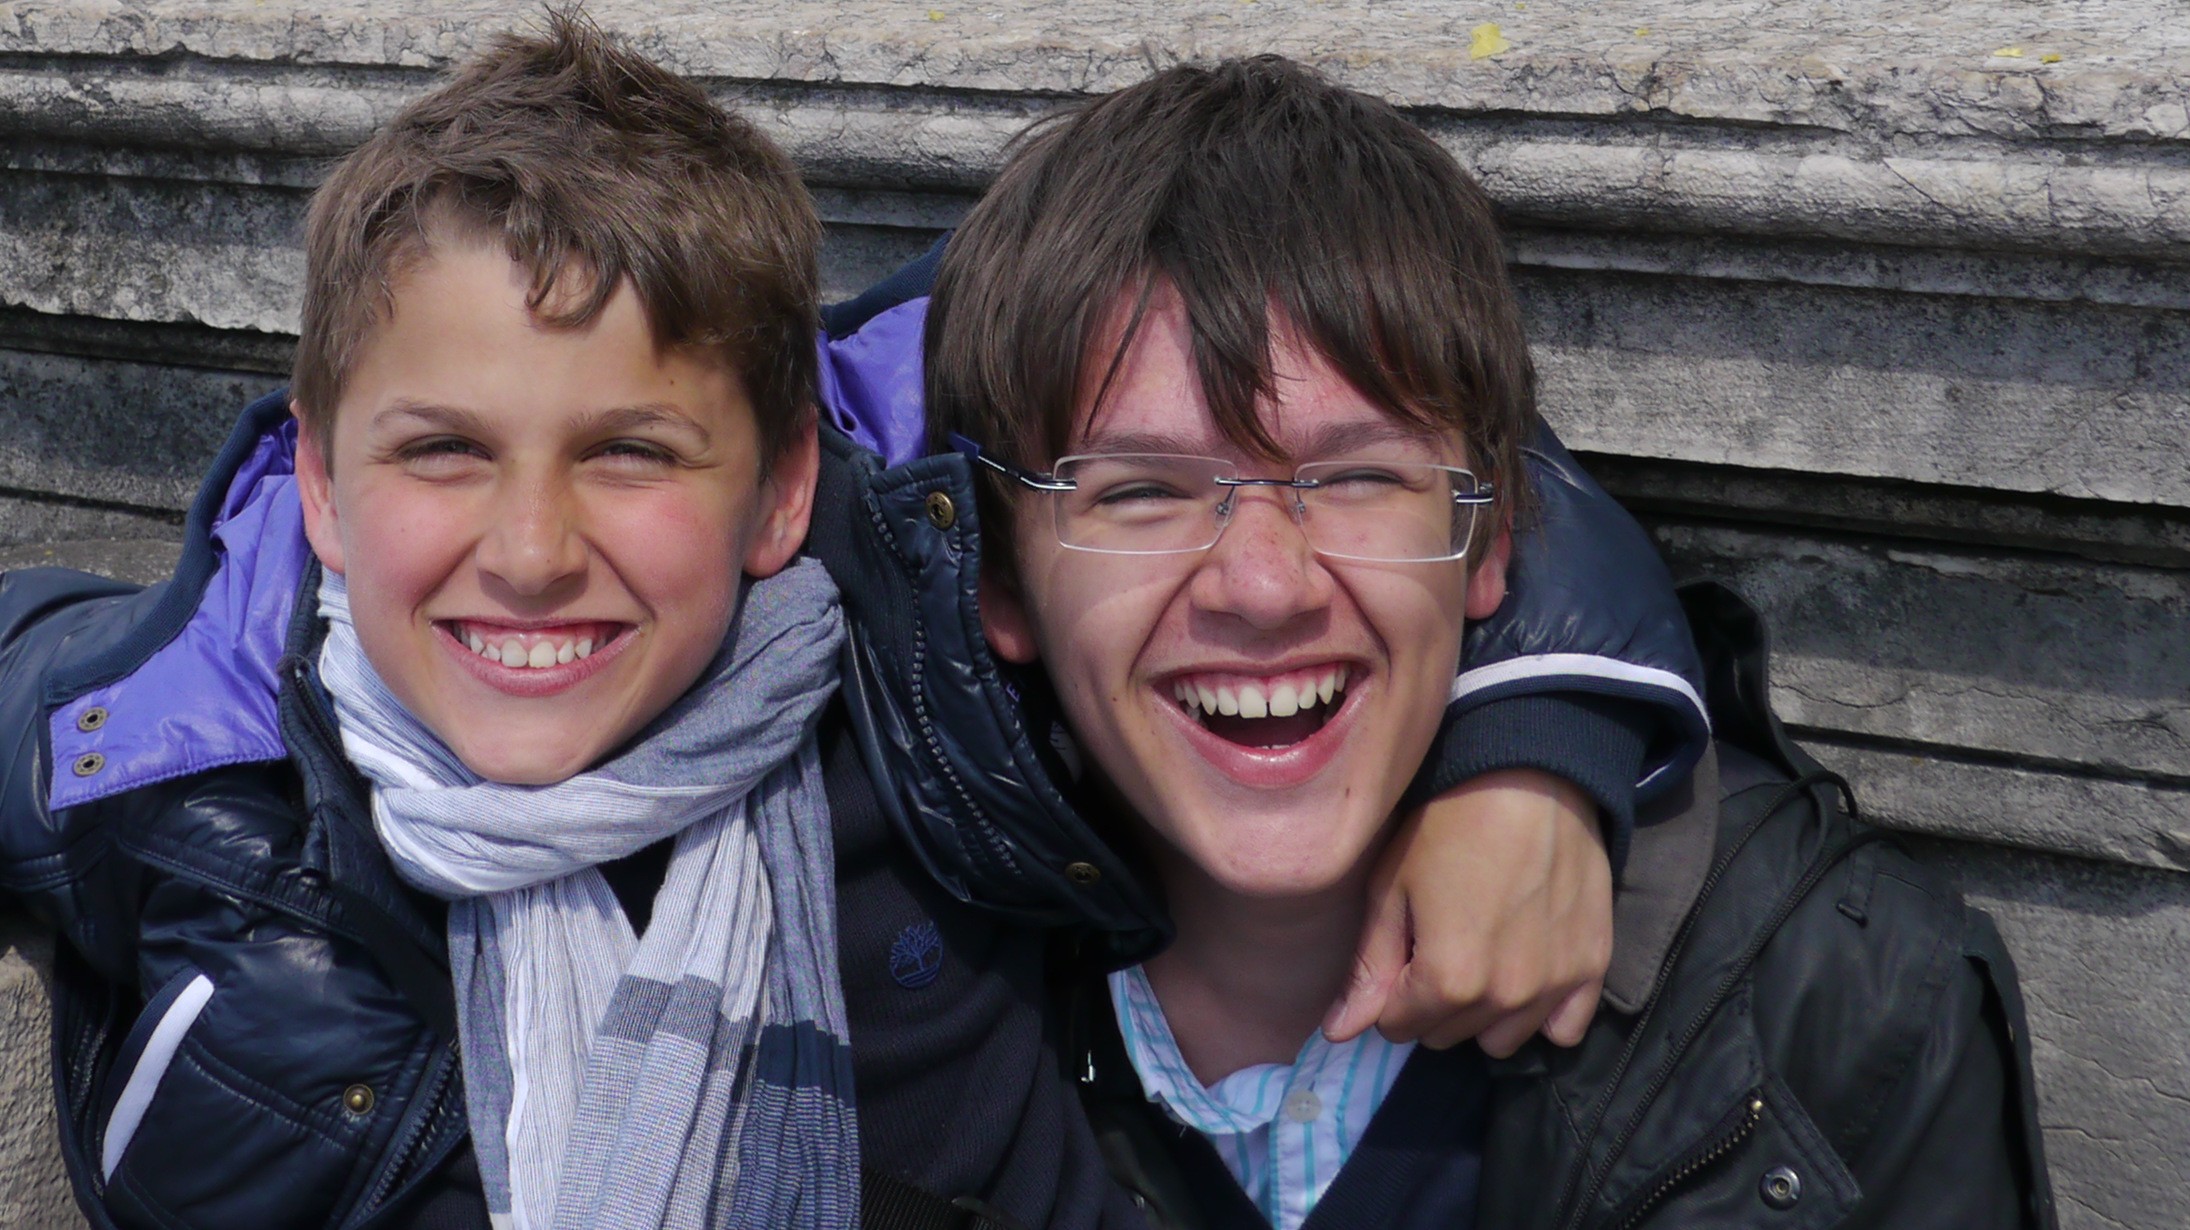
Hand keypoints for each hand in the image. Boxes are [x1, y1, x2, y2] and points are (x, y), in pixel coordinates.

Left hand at [1322, 769, 1611, 1056]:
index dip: (1388, 990)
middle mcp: (1507, 998)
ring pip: (1501, 1037)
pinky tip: (1526, 969)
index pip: (1397, 1025)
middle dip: (1430, 1001)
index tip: (1399, 949)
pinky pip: (1564, 1028)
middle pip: (1447, 1033)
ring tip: (1481, 953)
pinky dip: (1541, 1011)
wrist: (1531, 776)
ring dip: (1482, 1010)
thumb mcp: (1392, 888)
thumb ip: (1368, 969)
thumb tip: (1338, 1034)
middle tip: (1437, 941)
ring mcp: (1556, 986)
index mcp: (1449, 982)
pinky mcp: (1593, 967)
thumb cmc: (1448, 824)